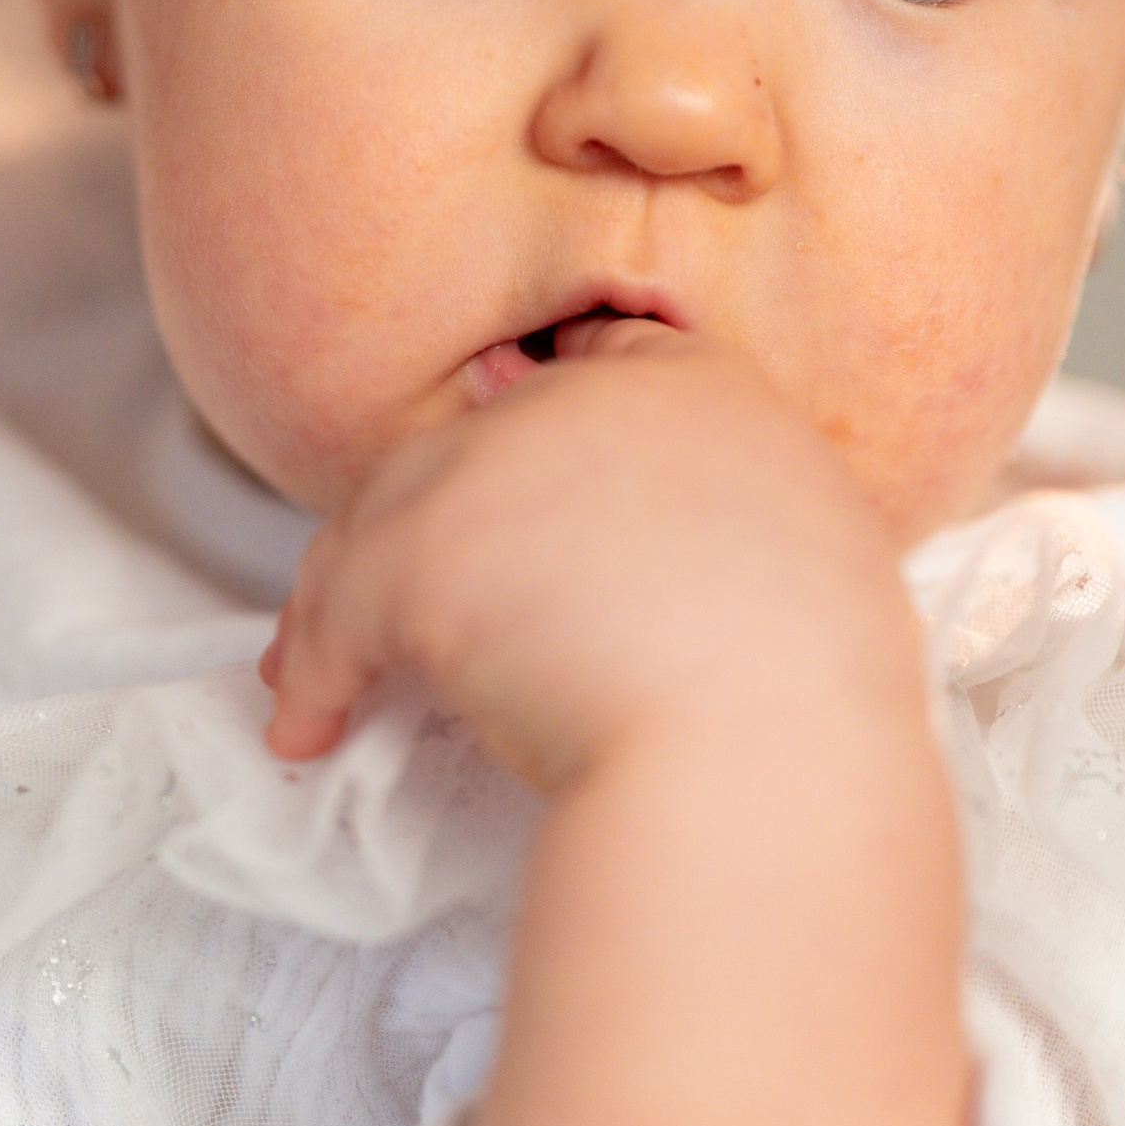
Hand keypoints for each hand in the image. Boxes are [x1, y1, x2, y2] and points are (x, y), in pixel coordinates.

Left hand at [261, 320, 921, 789]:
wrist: (762, 754)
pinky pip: (335, 610)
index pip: (593, 372)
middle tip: (403, 613)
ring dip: (347, 604)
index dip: (539, 434)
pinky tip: (310, 729)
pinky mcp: (423, 549)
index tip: (513, 495)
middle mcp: (587, 402)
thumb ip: (736, 539)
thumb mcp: (814, 568)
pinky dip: (318, 675)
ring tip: (328, 682)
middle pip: (472, 450)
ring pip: (385, 519)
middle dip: (430, 532)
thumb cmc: (807, 701)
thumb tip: (680, 587)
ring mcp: (495, 467)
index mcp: (703, 390)